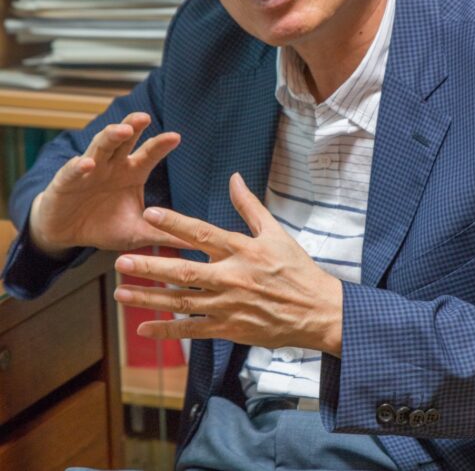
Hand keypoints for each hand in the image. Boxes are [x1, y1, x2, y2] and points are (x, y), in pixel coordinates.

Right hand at [29, 112, 187, 256]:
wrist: (67, 233)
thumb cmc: (104, 226)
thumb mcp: (137, 233)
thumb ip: (164, 233)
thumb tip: (198, 242)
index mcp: (132, 172)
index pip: (149, 154)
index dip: (160, 144)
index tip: (176, 136)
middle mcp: (112, 164)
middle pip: (124, 140)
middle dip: (133, 126)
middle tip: (144, 118)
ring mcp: (89, 169)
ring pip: (100, 146)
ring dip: (111, 136)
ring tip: (123, 130)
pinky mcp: (66, 181)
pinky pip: (72, 171)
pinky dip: (79, 166)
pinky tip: (87, 163)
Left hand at [114, 172, 342, 356]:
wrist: (317, 310)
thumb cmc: (297, 268)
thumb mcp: (276, 232)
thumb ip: (249, 206)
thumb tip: (234, 178)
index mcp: (242, 250)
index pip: (202, 233)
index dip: (174, 224)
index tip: (149, 214)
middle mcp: (232, 277)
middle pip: (184, 271)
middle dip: (150, 266)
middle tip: (121, 262)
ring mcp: (229, 305)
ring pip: (182, 302)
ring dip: (150, 298)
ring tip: (122, 293)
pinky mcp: (230, 328)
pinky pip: (193, 330)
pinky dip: (168, 331)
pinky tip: (144, 328)